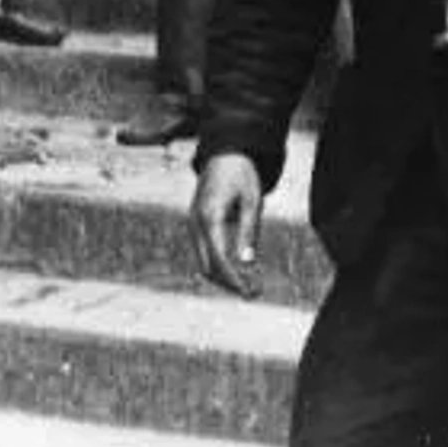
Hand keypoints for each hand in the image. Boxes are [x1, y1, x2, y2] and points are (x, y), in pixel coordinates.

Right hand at [188, 154, 264, 298]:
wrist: (225, 153)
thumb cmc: (242, 175)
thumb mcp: (252, 201)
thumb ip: (248, 231)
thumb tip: (248, 263)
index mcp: (209, 217)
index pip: (219, 259)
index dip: (234, 279)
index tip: (250, 292)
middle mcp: (196, 224)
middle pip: (207, 267)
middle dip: (229, 283)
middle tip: (254, 293)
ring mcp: (193, 224)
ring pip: (204, 262)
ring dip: (224, 277)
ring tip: (250, 285)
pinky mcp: (197, 225)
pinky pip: (205, 252)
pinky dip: (219, 265)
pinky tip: (239, 270)